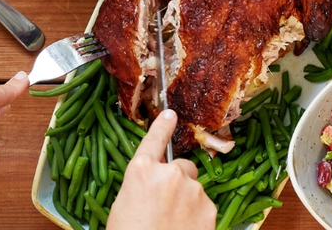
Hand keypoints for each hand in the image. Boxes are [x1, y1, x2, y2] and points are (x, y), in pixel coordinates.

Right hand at [107, 110, 214, 229]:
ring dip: (187, 203)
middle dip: (177, 182)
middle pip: (182, 168)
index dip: (162, 126)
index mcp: (141, 171)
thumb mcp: (123, 206)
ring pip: (194, 190)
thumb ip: (140, 187)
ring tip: (173, 226)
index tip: (170, 113)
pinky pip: (204, 207)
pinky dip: (197, 219)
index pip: (154, 139)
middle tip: (165, 207)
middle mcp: (169, 174)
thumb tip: (150, 187)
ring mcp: (192, 190)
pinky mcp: (209, 208)